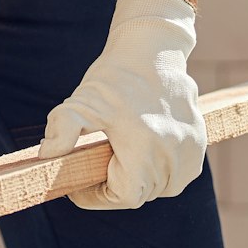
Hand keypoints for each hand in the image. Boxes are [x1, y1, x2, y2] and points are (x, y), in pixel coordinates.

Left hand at [37, 0, 206, 210]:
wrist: (153, 50)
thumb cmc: (115, 77)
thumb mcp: (82, 101)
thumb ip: (63, 128)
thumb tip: (48, 155)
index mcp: (146, 149)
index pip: (123, 197)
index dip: (98, 197)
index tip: (79, 186)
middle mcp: (174, 154)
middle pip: (141, 194)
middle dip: (115, 187)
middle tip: (93, 171)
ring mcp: (191, 150)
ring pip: (162, 187)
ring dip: (140, 181)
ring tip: (119, 162)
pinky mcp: (199, 144)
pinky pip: (178, 175)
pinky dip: (160, 172)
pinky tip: (142, 154)